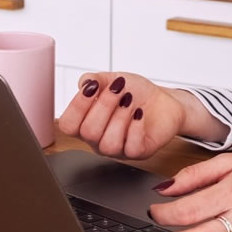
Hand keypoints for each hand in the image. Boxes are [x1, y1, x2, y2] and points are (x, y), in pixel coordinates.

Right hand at [57, 72, 184, 158]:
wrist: (163, 99)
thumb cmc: (134, 92)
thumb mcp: (112, 79)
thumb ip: (94, 79)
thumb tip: (84, 83)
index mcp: (86, 122)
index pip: (68, 125)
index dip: (77, 106)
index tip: (92, 87)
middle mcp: (98, 139)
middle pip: (88, 133)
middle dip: (104, 105)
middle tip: (119, 88)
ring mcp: (118, 148)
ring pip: (109, 144)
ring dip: (120, 117)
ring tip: (130, 100)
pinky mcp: (138, 152)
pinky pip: (132, 148)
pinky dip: (136, 127)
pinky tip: (139, 113)